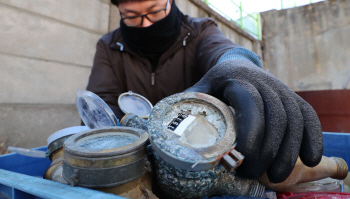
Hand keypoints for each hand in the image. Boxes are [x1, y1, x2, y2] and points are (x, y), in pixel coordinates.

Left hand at [185, 60, 322, 182]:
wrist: (237, 67)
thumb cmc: (215, 85)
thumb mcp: (198, 90)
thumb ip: (186, 107)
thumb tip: (164, 129)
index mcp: (235, 79)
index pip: (249, 102)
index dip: (251, 130)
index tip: (244, 156)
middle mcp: (263, 81)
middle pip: (275, 116)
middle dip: (267, 150)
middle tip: (252, 173)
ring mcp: (281, 89)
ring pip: (294, 120)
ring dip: (288, 151)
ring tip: (276, 176)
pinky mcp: (293, 97)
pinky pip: (308, 116)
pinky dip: (312, 137)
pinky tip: (309, 160)